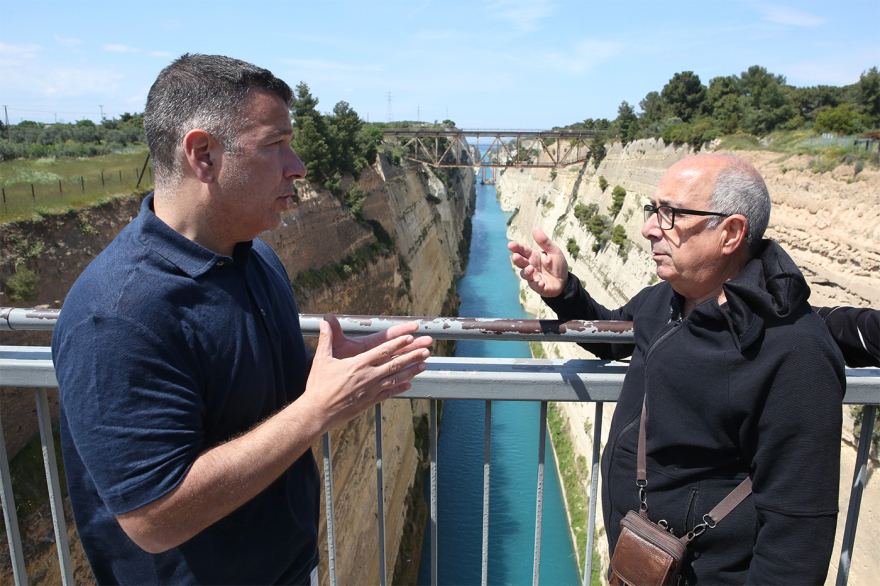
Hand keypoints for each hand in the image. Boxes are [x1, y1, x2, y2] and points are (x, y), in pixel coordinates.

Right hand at [302, 314, 432, 433]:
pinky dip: (400, 388)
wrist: (317, 412)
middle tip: (427, 350)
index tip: (410, 337)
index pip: (382, 351)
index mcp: (358, 364)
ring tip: (424, 365)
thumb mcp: (321, 360)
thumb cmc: (318, 386)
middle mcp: (367, 376)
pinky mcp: (369, 402)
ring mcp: (370, 390)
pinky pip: (388, 393)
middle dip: (412, 356)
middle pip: (394, 364)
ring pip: (395, 379)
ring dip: (411, 371)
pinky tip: (409, 384)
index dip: (397, 343)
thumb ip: (326, 339)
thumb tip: (324, 321)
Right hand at [507, 226, 568, 296]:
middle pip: (521, 262)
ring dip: (527, 272)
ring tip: (531, 269)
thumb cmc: (557, 265)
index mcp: (533, 256)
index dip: (516, 247)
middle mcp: (531, 266)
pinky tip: (541, 282)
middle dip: (517, 260)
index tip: (510, 245)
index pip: (523, 251)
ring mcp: (533, 277)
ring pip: (525, 274)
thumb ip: (544, 242)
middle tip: (515, 257)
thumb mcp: (554, 251)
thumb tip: (535, 228)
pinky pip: (535, 286)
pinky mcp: (538, 287)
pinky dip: (537, 285)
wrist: (564, 281)